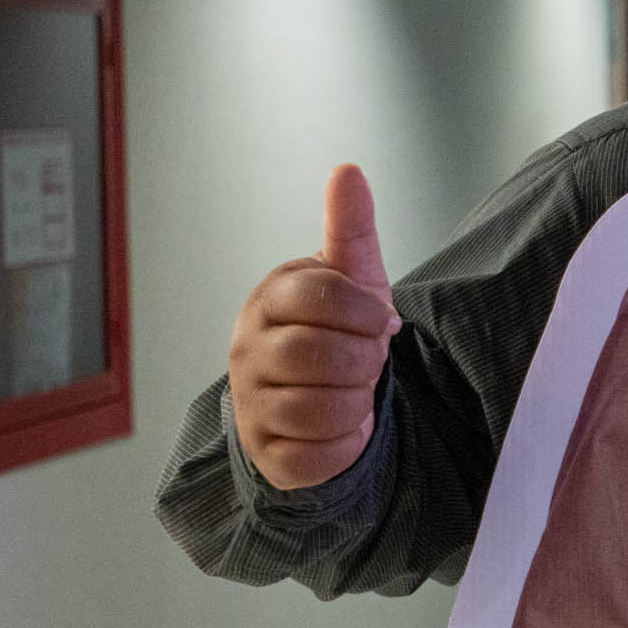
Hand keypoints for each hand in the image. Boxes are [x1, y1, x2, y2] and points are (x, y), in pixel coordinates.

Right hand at [227, 164, 399, 488]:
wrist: (322, 395)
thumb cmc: (337, 329)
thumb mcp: (353, 276)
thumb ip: (350, 227)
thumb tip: (347, 171)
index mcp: (271, 299)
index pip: (321, 294)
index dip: (365, 310)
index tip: (379, 319)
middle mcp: (248, 348)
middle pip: (321, 353)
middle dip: (363, 360)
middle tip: (367, 360)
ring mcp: (250, 402)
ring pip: (319, 408)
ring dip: (356, 402)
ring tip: (351, 390)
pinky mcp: (265, 453)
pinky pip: (315, 456)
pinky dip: (344, 444)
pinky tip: (340, 427)